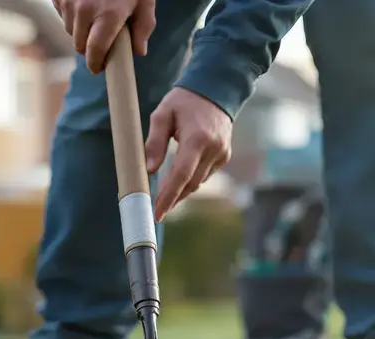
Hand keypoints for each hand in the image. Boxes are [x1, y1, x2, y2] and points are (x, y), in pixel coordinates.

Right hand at [52, 0, 154, 72]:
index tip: (99, 68)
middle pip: (80, 45)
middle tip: (102, 39)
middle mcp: (84, 10)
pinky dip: (71, 13)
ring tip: (95, 15)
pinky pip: (61, 13)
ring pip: (70, 30)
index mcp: (108, 16)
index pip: (95, 53)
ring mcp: (68, 1)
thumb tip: (139, 51)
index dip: (96, 64)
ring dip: (80, 30)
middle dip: (90, 46)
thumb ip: (143, 27)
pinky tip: (84, 2)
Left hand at [145, 87, 232, 221]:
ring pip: (198, 182)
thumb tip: (149, 170)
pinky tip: (179, 180)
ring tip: (164, 197)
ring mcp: (222, 154)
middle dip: (173, 199)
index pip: (181, 175)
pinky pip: (205, 175)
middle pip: (190, 184)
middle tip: (156, 210)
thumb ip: (154, 142)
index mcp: (197, 138)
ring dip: (181, 191)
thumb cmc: (184, 100)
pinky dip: (191, 180)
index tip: (157, 213)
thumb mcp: (162, 114)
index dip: (168, 196)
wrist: (215, 89)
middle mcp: (213, 149)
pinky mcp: (224, 156)